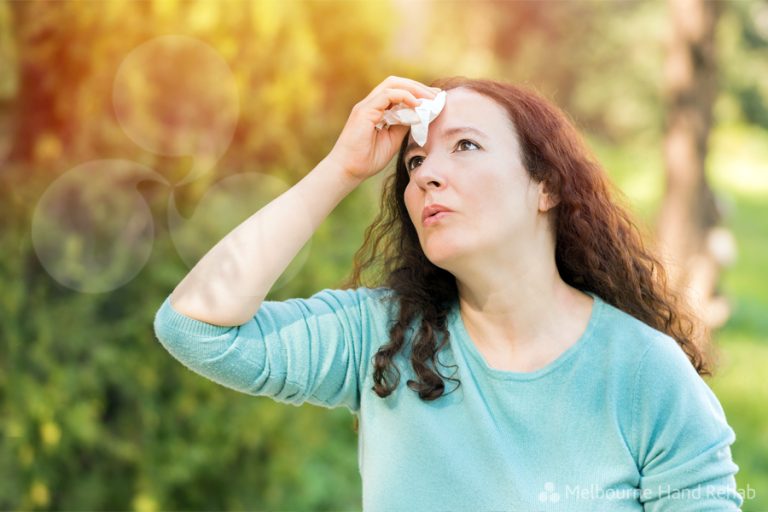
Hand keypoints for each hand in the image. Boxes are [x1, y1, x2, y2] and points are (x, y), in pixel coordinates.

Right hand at [326, 75, 440, 181]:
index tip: (435, 100)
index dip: (417, 92)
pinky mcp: (364, 111)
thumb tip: (419, 115)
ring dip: (414, 89)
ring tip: (430, 99)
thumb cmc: (367, 159)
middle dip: (418, 87)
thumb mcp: (393, 139)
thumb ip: (403, 125)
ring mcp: (366, 106)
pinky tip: (417, 105)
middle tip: (437, 96)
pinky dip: (404, 97)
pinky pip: (387, 95)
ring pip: (392, 84)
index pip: (398, 91)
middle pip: (396, 83)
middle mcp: (370, 104)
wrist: (348, 170)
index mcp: (376, 110)